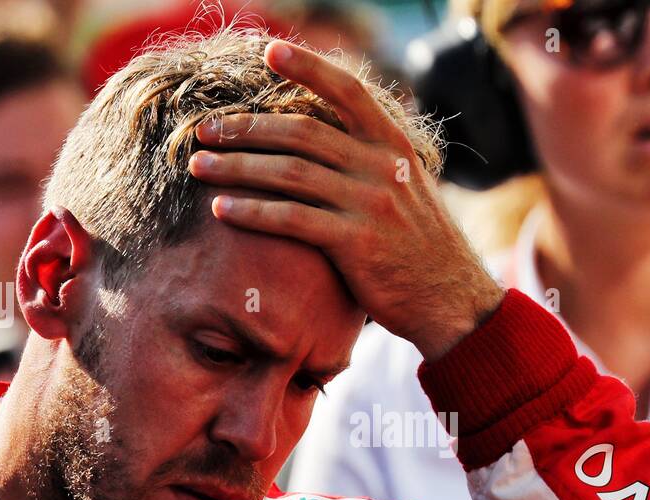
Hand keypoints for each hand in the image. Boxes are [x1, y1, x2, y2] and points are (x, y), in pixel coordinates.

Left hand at [188, 39, 504, 359]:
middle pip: (301, 132)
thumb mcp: (405, 187)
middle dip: (246, 127)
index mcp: (393, 145)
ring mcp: (370, 204)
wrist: (450, 299)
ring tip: (199, 165)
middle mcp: (382, 166)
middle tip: (204, 129)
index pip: (348, 91)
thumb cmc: (418, 245)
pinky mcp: (356, 244)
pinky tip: (222, 210)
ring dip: (237, 167)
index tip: (268, 50)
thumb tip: (325, 131)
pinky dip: (252, 212)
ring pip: (290, 173)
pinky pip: (292, 219)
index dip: (308, 66)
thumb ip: (370, 157)